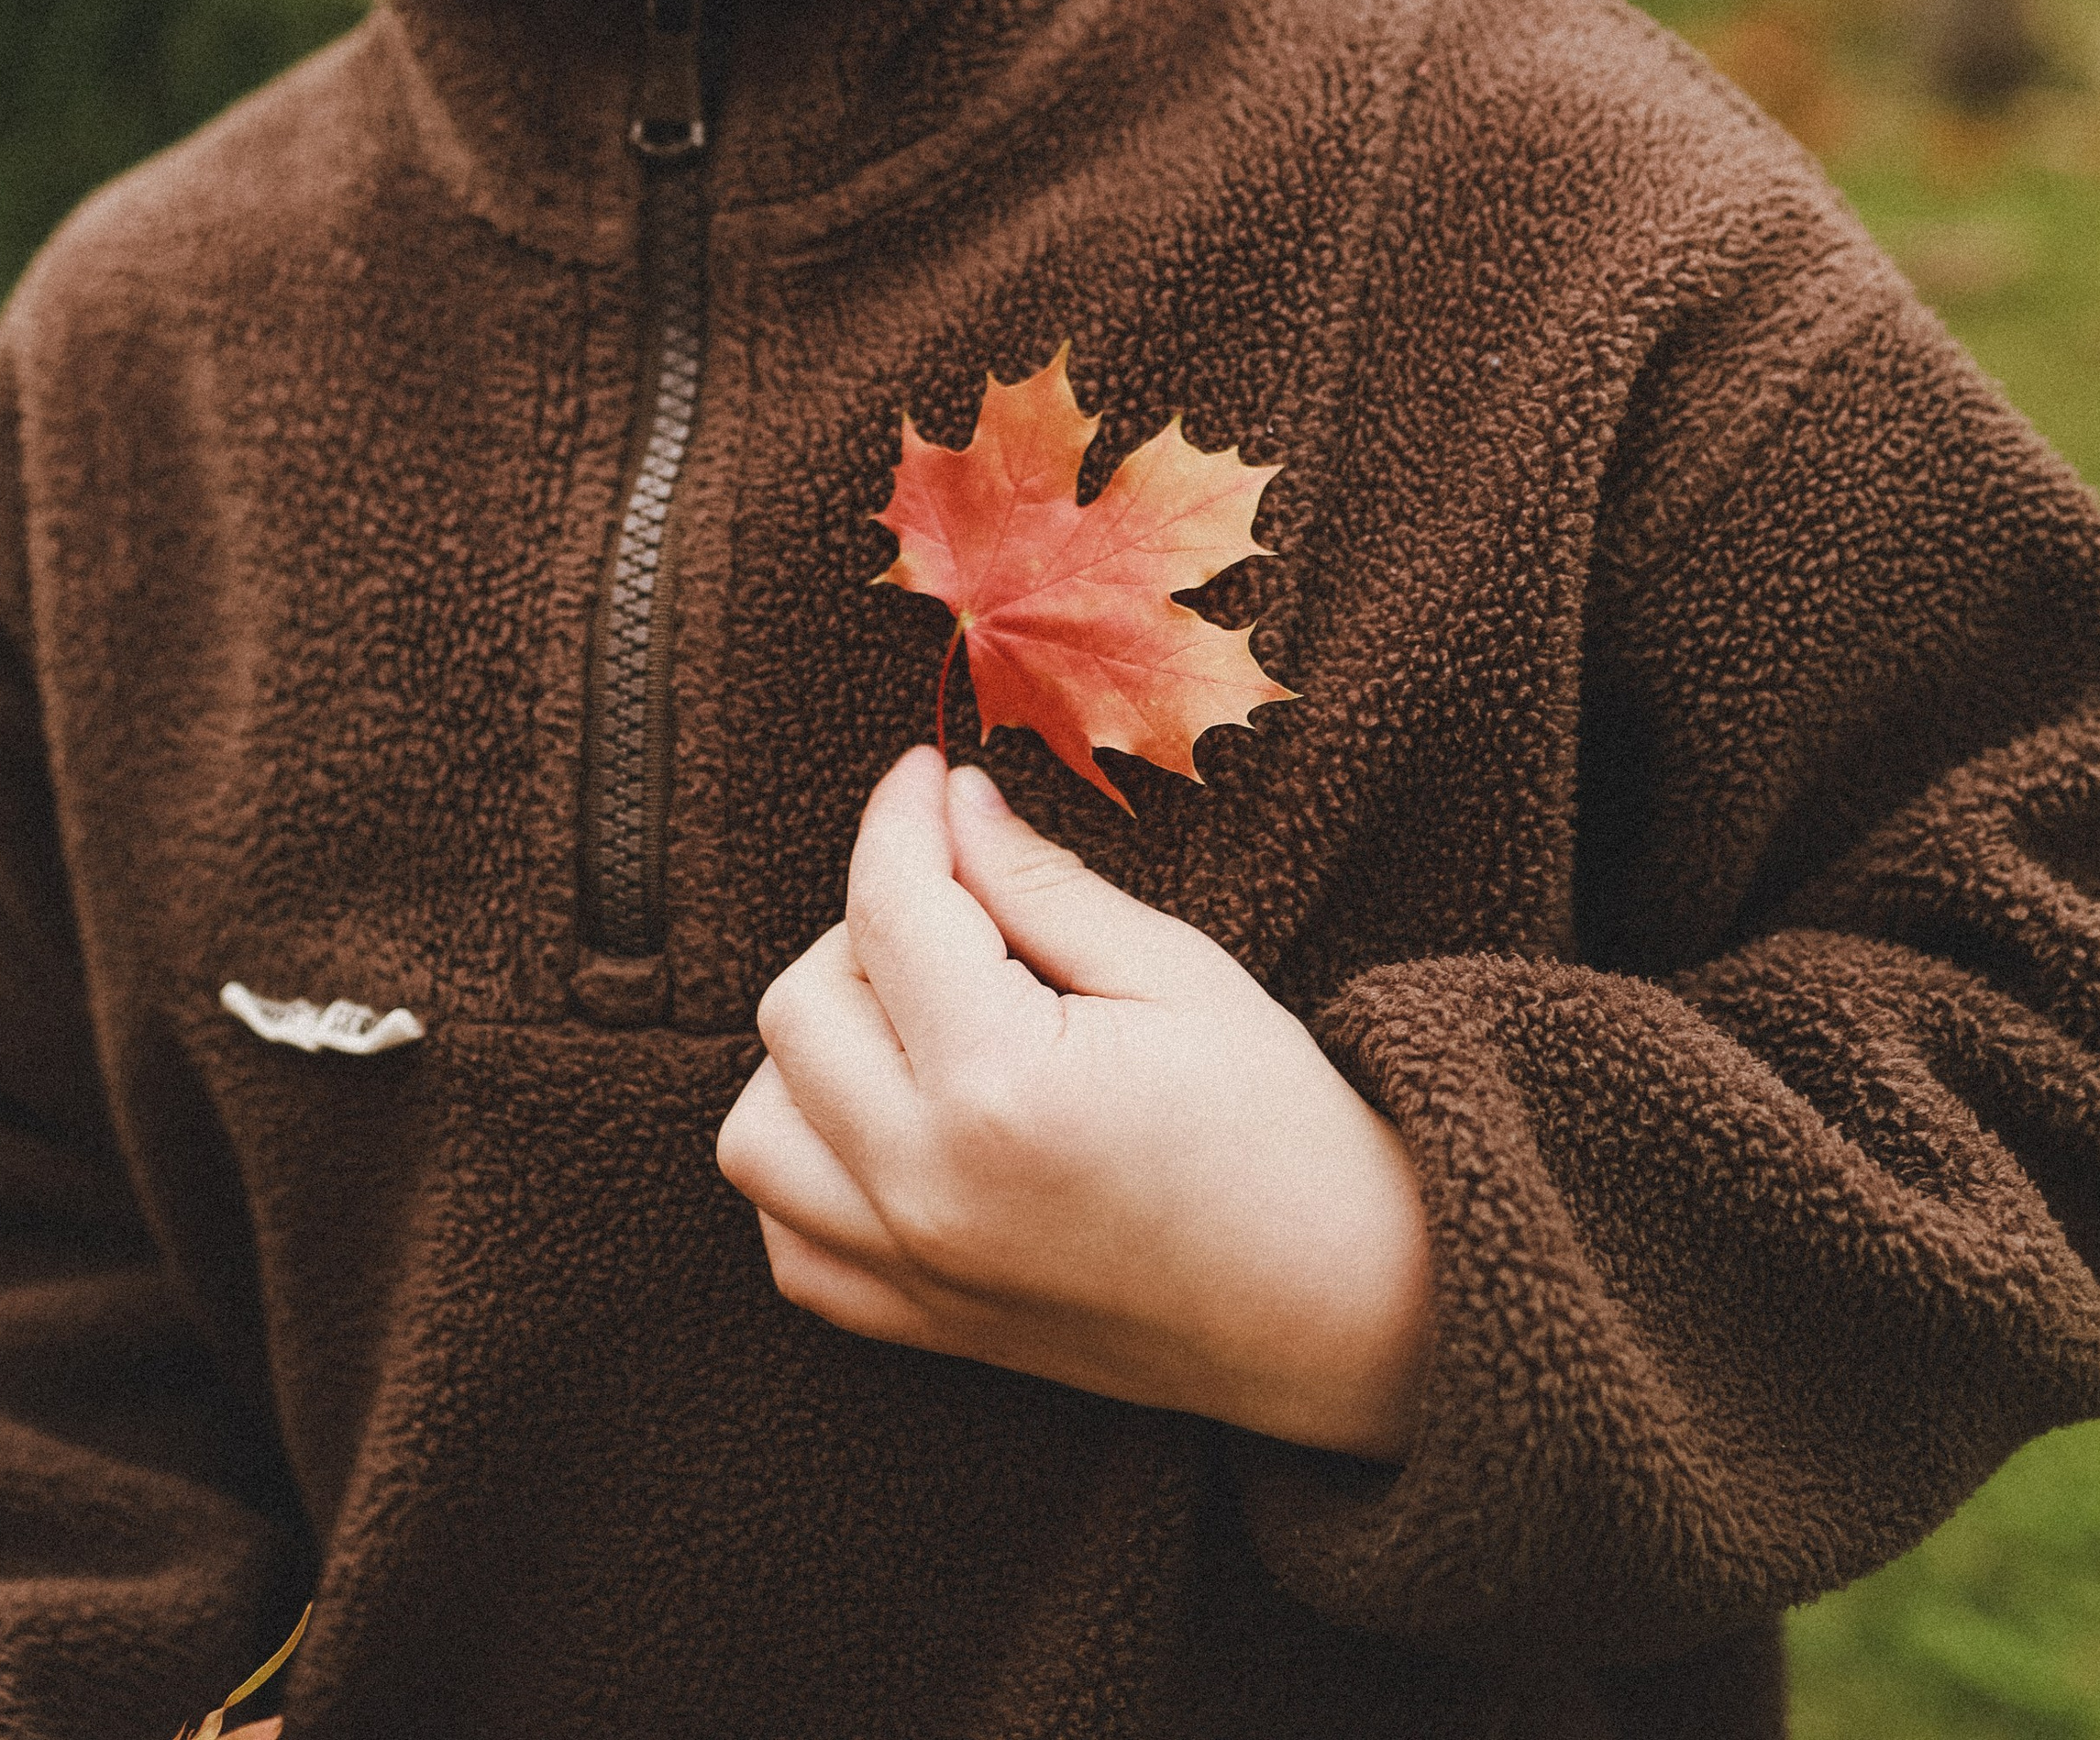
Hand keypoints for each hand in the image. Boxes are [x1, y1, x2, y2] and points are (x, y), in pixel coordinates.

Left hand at [715, 747, 1430, 1454]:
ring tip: (926, 1022)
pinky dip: (813, 1165)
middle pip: (798, 1006)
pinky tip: (899, 1118)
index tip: (928, 774)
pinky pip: (786, 1238)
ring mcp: (911, 1271)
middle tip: (967, 910)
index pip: (890, 909)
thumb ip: (1041, 886)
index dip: (903, 817)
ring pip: (757, 1128)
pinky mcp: (917, 1326)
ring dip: (818, 1052)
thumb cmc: (1280, 1132)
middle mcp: (928, 1188)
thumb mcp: (1176, 974)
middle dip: (868, 928)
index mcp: (1001, 1087)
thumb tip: (952, 805)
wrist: (1342, 1311)